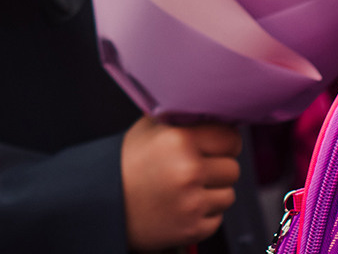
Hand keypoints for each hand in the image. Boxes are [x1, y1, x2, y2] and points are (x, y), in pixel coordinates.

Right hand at [121, 115, 242, 250]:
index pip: (230, 137)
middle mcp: (188, 170)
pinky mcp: (193, 229)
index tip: (211, 145)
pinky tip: (181, 205)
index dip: (222, 141)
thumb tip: (213, 107)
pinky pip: (218, 218)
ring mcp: (192, 203)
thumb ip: (181, 117)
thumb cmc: (128, 164)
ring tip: (185, 188)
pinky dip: (203, 213)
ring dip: (212, 192)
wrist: (104, 204)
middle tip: (193, 168)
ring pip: (229, 194)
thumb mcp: (148, 129)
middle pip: (233, 168)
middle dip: (217, 168)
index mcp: (179, 139)